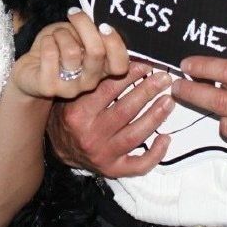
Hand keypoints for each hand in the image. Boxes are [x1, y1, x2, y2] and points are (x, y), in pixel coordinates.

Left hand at [12, 9, 129, 99]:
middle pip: (96, 52)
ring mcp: (70, 88)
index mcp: (102, 69)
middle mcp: (90, 82)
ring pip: (71, 50)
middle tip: (74, 13)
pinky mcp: (48, 87)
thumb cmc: (58, 48)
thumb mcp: (77, 37)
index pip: (120, 64)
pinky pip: (50, 53)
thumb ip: (90, 33)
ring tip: (56, 35)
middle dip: (84, 26)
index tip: (103, 26)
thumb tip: (97, 22)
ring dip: (61, 33)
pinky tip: (45, 44)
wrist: (30, 70)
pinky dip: (47, 40)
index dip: (115, 44)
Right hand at [47, 62, 176, 177]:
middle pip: (125, 110)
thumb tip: (120, 57)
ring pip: (135, 135)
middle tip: (164, 78)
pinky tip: (166, 138)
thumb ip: (93, 80)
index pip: (108, 89)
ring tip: (169, 101)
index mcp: (78, 113)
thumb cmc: (68, 115)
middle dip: (148, 91)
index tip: (146, 65)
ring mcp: (102, 154)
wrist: (57, 148)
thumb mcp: (72, 94)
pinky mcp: (112, 169)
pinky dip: (155, 154)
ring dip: (156, 117)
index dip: (130, 74)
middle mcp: (90, 135)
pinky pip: (138, 165)